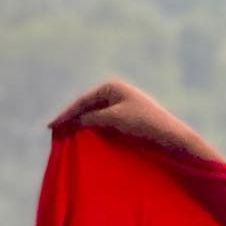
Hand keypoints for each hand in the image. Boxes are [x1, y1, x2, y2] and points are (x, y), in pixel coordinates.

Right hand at [46, 78, 222, 159]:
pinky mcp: (128, 118)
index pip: (82, 102)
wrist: (173, 137)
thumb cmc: (145, 124)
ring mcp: (122, 104)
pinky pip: (105, 123)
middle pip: (87, 107)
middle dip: (72, 119)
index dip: (66, 115)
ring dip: (82, 125)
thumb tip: (77, 120)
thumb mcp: (115, 119)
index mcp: (112, 87)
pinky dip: (94, 130)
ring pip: (96, 116)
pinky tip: (86, 138)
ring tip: (66, 135)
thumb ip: (93, 117)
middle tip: (54, 131)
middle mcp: (116, 92)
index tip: (51, 127)